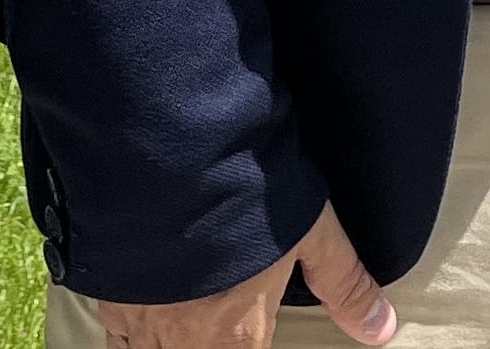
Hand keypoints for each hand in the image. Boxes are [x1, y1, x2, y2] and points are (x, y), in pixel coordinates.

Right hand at [88, 205, 395, 346]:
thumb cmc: (244, 193)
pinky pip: (114, 339)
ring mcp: (141, 320)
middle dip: (203, 346)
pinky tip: (131, 329)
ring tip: (176, 335)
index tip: (244, 338)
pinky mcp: (106, 292)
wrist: (164, 159)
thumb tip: (383, 331)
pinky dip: (125, 341)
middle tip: (211, 330)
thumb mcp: (312, 231)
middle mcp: (187, 340)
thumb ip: (344, 284)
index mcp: (238, 334)